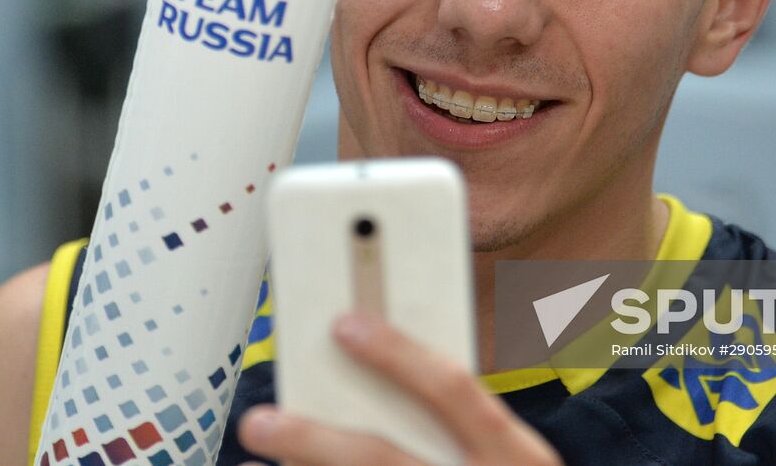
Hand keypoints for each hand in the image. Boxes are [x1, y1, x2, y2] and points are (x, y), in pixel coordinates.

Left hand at [237, 312, 561, 464]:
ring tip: (260, 447)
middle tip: (261, 421)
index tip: (344, 323)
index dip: (398, 354)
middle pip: (381, 458)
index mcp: (514, 453)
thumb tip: (384, 360)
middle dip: (314, 439)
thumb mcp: (514, 450)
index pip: (452, 390)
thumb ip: (462, 412)